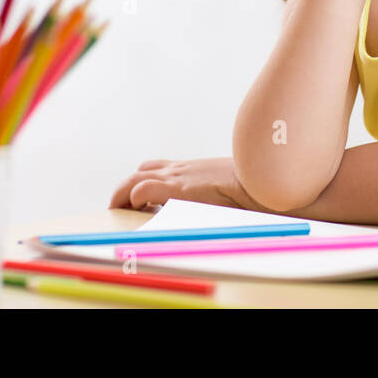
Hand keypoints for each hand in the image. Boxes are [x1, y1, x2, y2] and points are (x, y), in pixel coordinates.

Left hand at [109, 157, 269, 212]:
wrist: (261, 178)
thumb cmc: (251, 185)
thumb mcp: (229, 185)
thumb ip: (216, 191)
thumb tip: (222, 204)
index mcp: (191, 169)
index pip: (156, 167)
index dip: (143, 180)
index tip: (137, 196)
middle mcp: (180, 169)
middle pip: (141, 171)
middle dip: (125, 189)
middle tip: (118, 205)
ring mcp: (177, 176)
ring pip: (134, 179)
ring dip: (122, 194)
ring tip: (116, 209)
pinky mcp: (177, 187)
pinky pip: (143, 190)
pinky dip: (135, 198)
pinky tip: (137, 210)